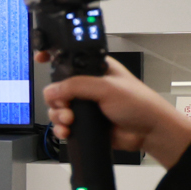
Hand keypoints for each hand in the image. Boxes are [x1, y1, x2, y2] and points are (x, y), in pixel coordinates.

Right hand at [41, 56, 190, 166]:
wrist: (149, 132)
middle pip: (56, 87)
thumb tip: (53, 90)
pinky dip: (61, 129)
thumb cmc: (140, 104)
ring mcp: (85, 105)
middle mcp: (88, 86)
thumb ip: (76, 86)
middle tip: (66, 105)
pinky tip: (68, 131)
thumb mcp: (107, 88)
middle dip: (56, 99)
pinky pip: (62, 125)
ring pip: (57, 107)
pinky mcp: (84, 122)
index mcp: (95, 69)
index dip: (52, 57)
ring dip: (59, 116)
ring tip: (70, 121)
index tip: (41, 59)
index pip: (68, 59)